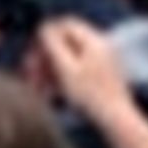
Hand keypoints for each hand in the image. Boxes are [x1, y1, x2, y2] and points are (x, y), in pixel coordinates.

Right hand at [33, 16, 139, 134]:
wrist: (117, 122)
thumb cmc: (91, 95)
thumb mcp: (66, 69)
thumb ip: (53, 45)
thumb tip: (44, 29)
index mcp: (94, 40)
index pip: (66, 25)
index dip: (46, 34)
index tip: (32, 49)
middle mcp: (100, 48)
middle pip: (67, 44)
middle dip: (46, 57)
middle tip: (30, 72)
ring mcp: (103, 64)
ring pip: (70, 61)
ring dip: (51, 71)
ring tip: (37, 88)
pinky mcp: (102, 81)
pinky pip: (78, 73)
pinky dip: (63, 80)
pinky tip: (51, 94)